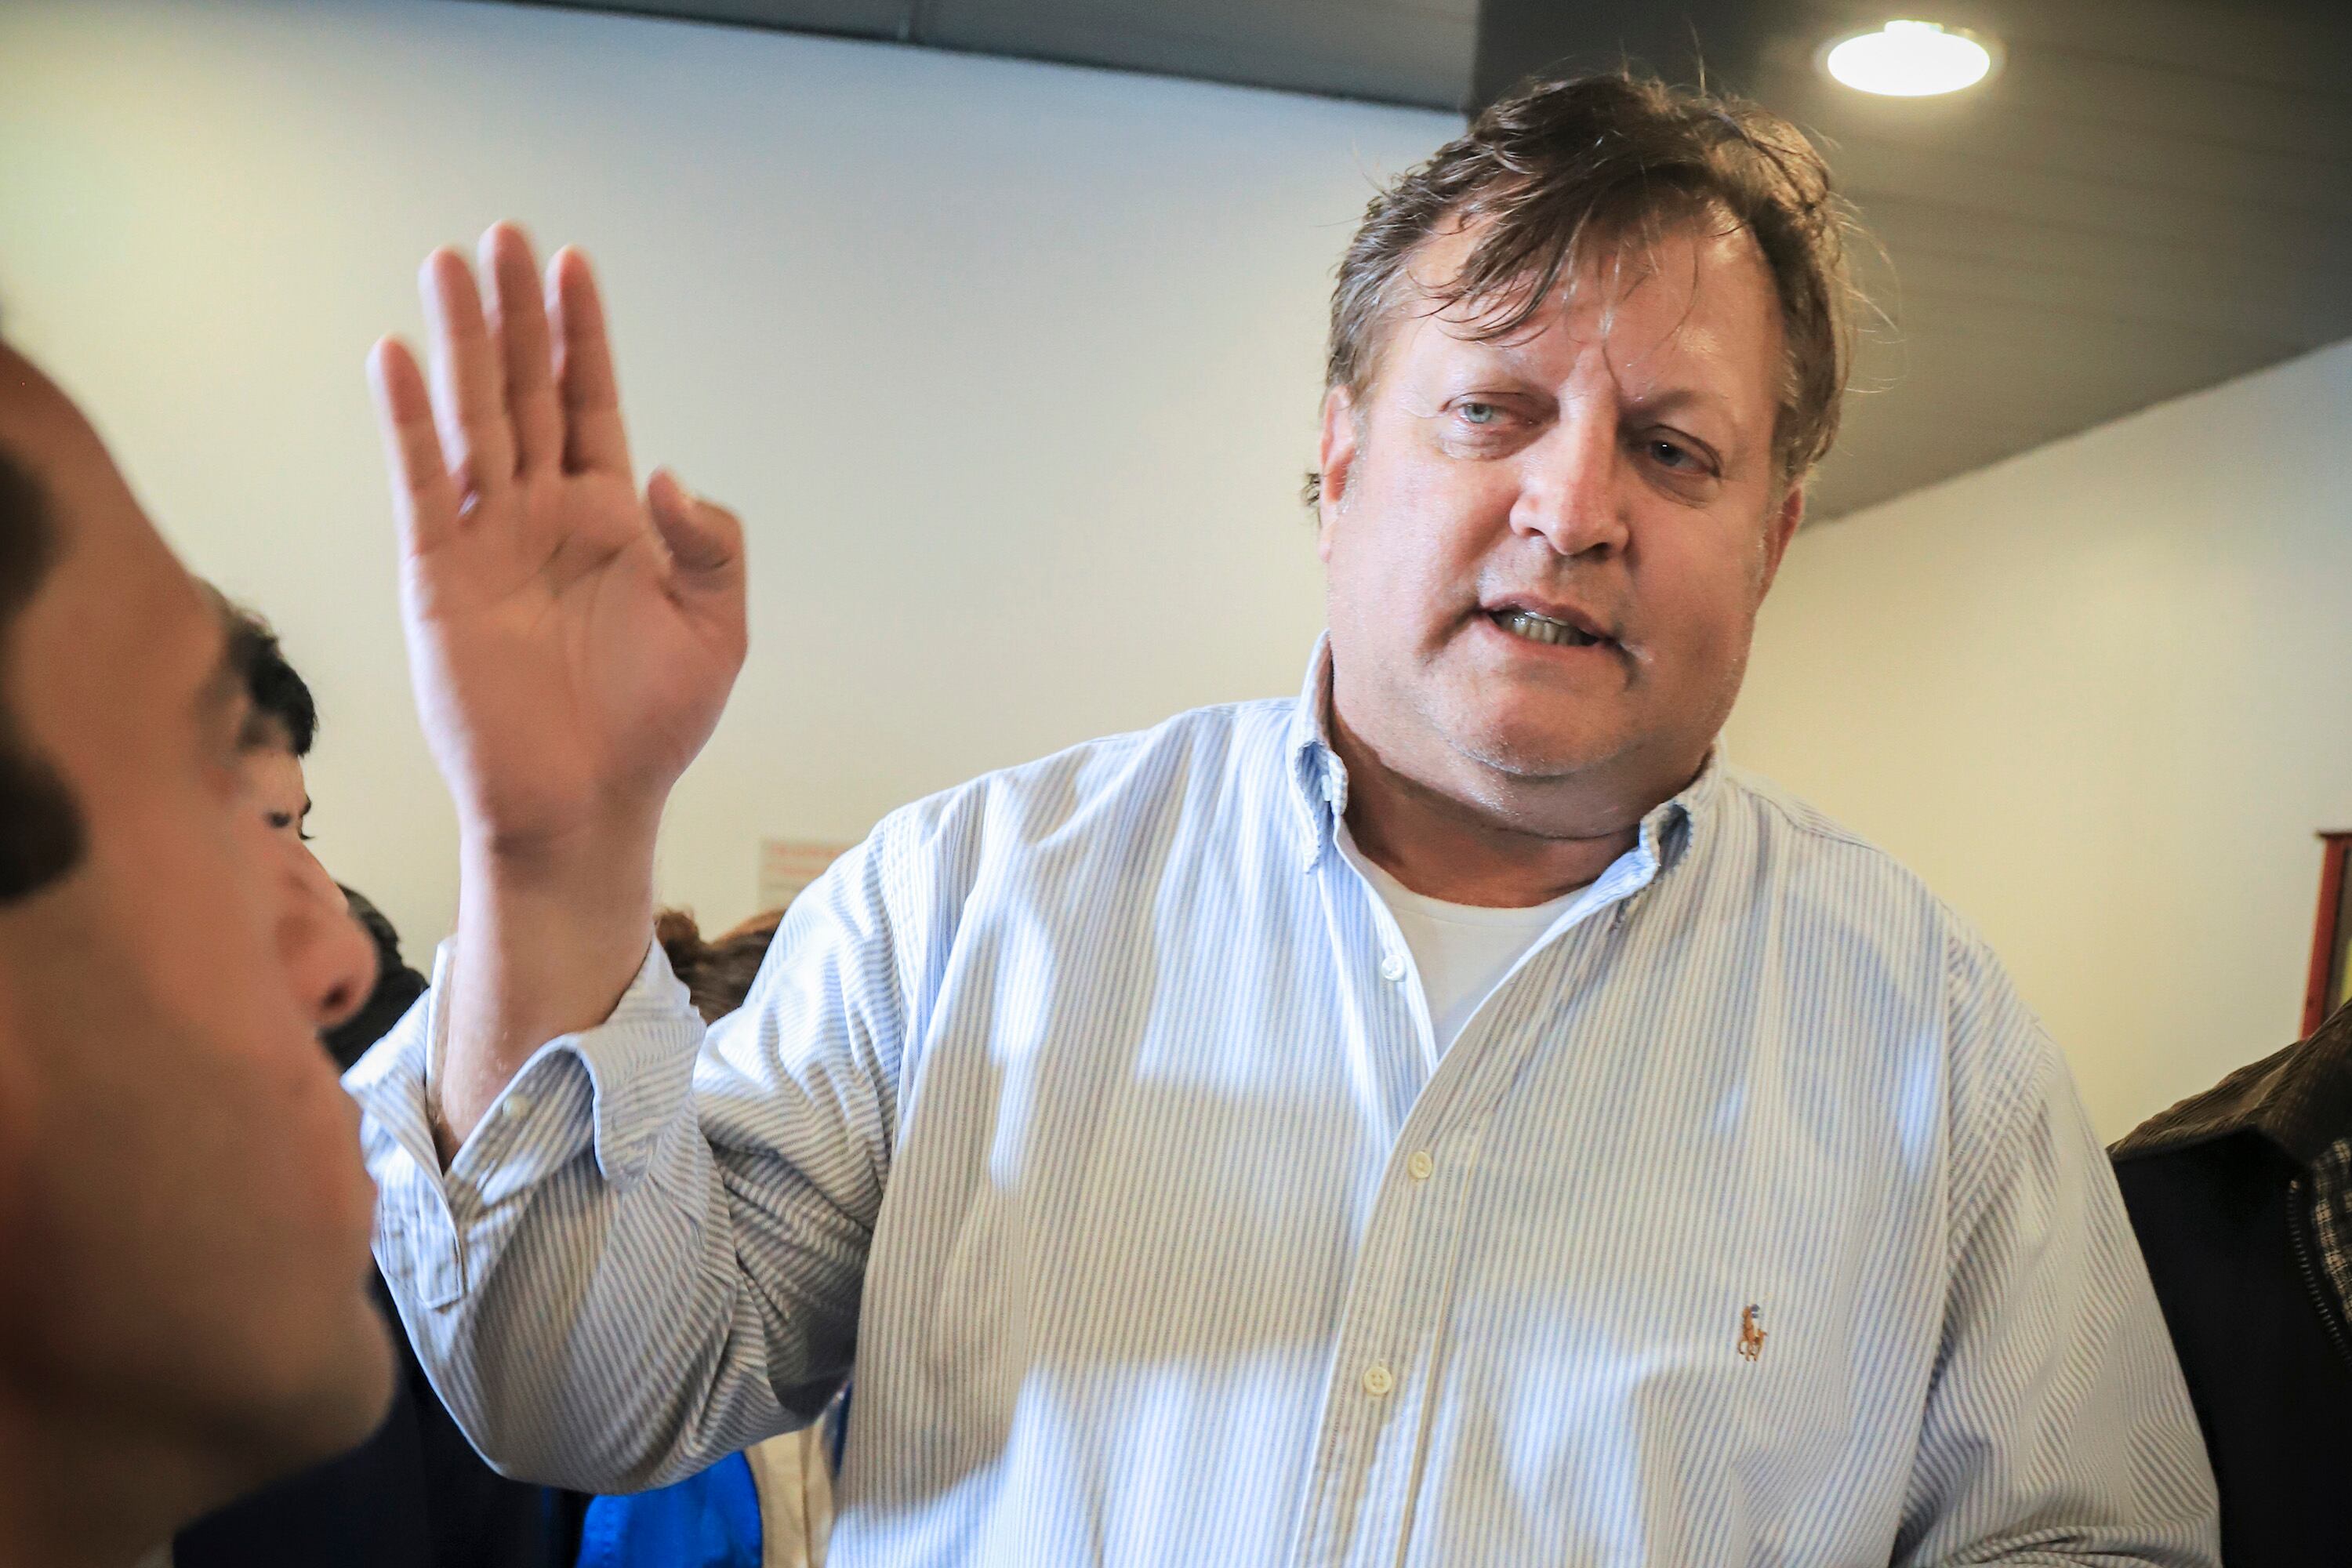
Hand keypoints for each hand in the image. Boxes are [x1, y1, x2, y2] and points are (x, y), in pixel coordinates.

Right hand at [368, 224, 746, 866]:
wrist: (588, 806)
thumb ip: (710, 547)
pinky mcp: (441, 577)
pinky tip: (400, 361)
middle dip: (516, 315)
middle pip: (526, 392)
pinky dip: (410, 424)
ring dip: (461, 345)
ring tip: (449, 268)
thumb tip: (666, 478)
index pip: (591, 404)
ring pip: (473, 421)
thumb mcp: (717, 630)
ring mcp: (488, 541)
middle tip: (501, 236)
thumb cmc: (653, 727)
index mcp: (611, 522)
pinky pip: (422, 486)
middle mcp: (544, 516)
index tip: (572, 264)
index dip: (583, 337)